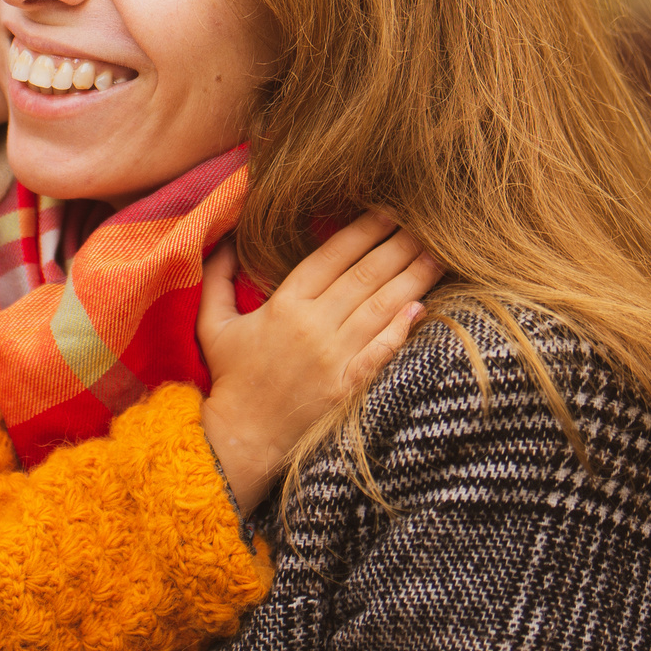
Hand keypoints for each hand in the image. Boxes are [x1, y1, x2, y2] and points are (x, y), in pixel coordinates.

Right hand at [196, 211, 438, 507]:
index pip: (331, 256)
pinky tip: (423, 307)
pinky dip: (402, 328)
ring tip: (437, 255)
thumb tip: (224, 239)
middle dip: (398, 245)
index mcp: (284, 306)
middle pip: (365, 275)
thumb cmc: (231, 379)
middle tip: (426, 223)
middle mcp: (314, 326)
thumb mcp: (213, 325)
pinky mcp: (350, 386)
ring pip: (381, 308)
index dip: (362, 230)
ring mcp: (335, 357)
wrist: (243, 440)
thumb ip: (216, 278)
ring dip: (412, 278)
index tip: (387, 210)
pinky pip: (382, 350)